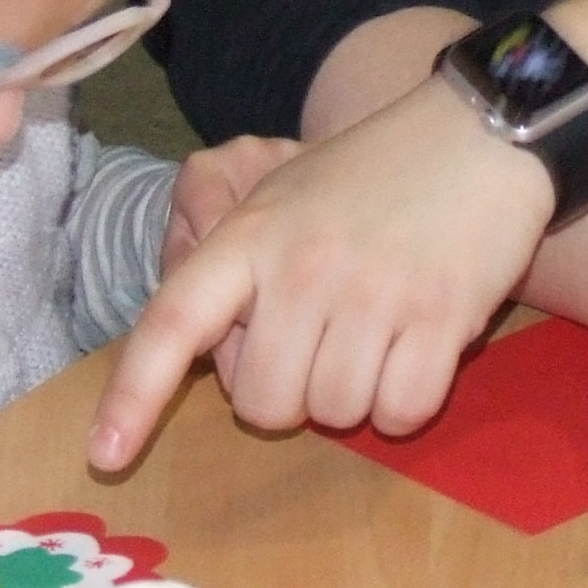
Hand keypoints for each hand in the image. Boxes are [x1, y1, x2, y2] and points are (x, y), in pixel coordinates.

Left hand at [91, 79, 556, 466]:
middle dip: (291, 393)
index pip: (173, 320)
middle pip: (265, 403)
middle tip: (324, 338)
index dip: (134, 393)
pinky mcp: (442, 318)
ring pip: (335, 414)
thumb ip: (228, 260)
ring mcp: (373, 294)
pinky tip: (418, 346)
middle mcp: (302, 266)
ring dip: (355, 394)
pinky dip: (406, 400)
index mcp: (250, 233)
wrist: (483, 133)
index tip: (105, 453)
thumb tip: (213, 349)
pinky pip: (401, 413)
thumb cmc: (372, 173)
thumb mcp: (282, 193)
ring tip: (379, 327)